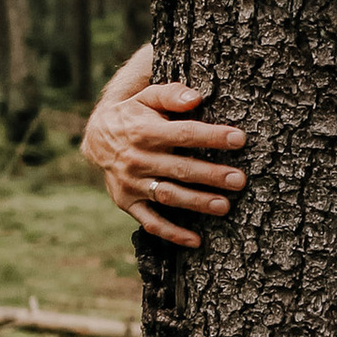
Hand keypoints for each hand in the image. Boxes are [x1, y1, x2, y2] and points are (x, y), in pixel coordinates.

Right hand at [82, 54, 248, 246]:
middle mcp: (136, 159)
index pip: (184, 134)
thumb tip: (196, 98)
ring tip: (225, 206)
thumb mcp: (147, 97)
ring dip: (197, 202)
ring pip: (168, 196)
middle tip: (240, 180)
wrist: (96, 137)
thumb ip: (171, 95)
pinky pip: (150, 221)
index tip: (239, 138)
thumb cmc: (134, 114)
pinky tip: (196, 240)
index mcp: (144, 132)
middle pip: (180, 169)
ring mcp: (132, 184)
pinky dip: (172, 233)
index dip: (212, 136)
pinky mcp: (127, 202)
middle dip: (211, 175)